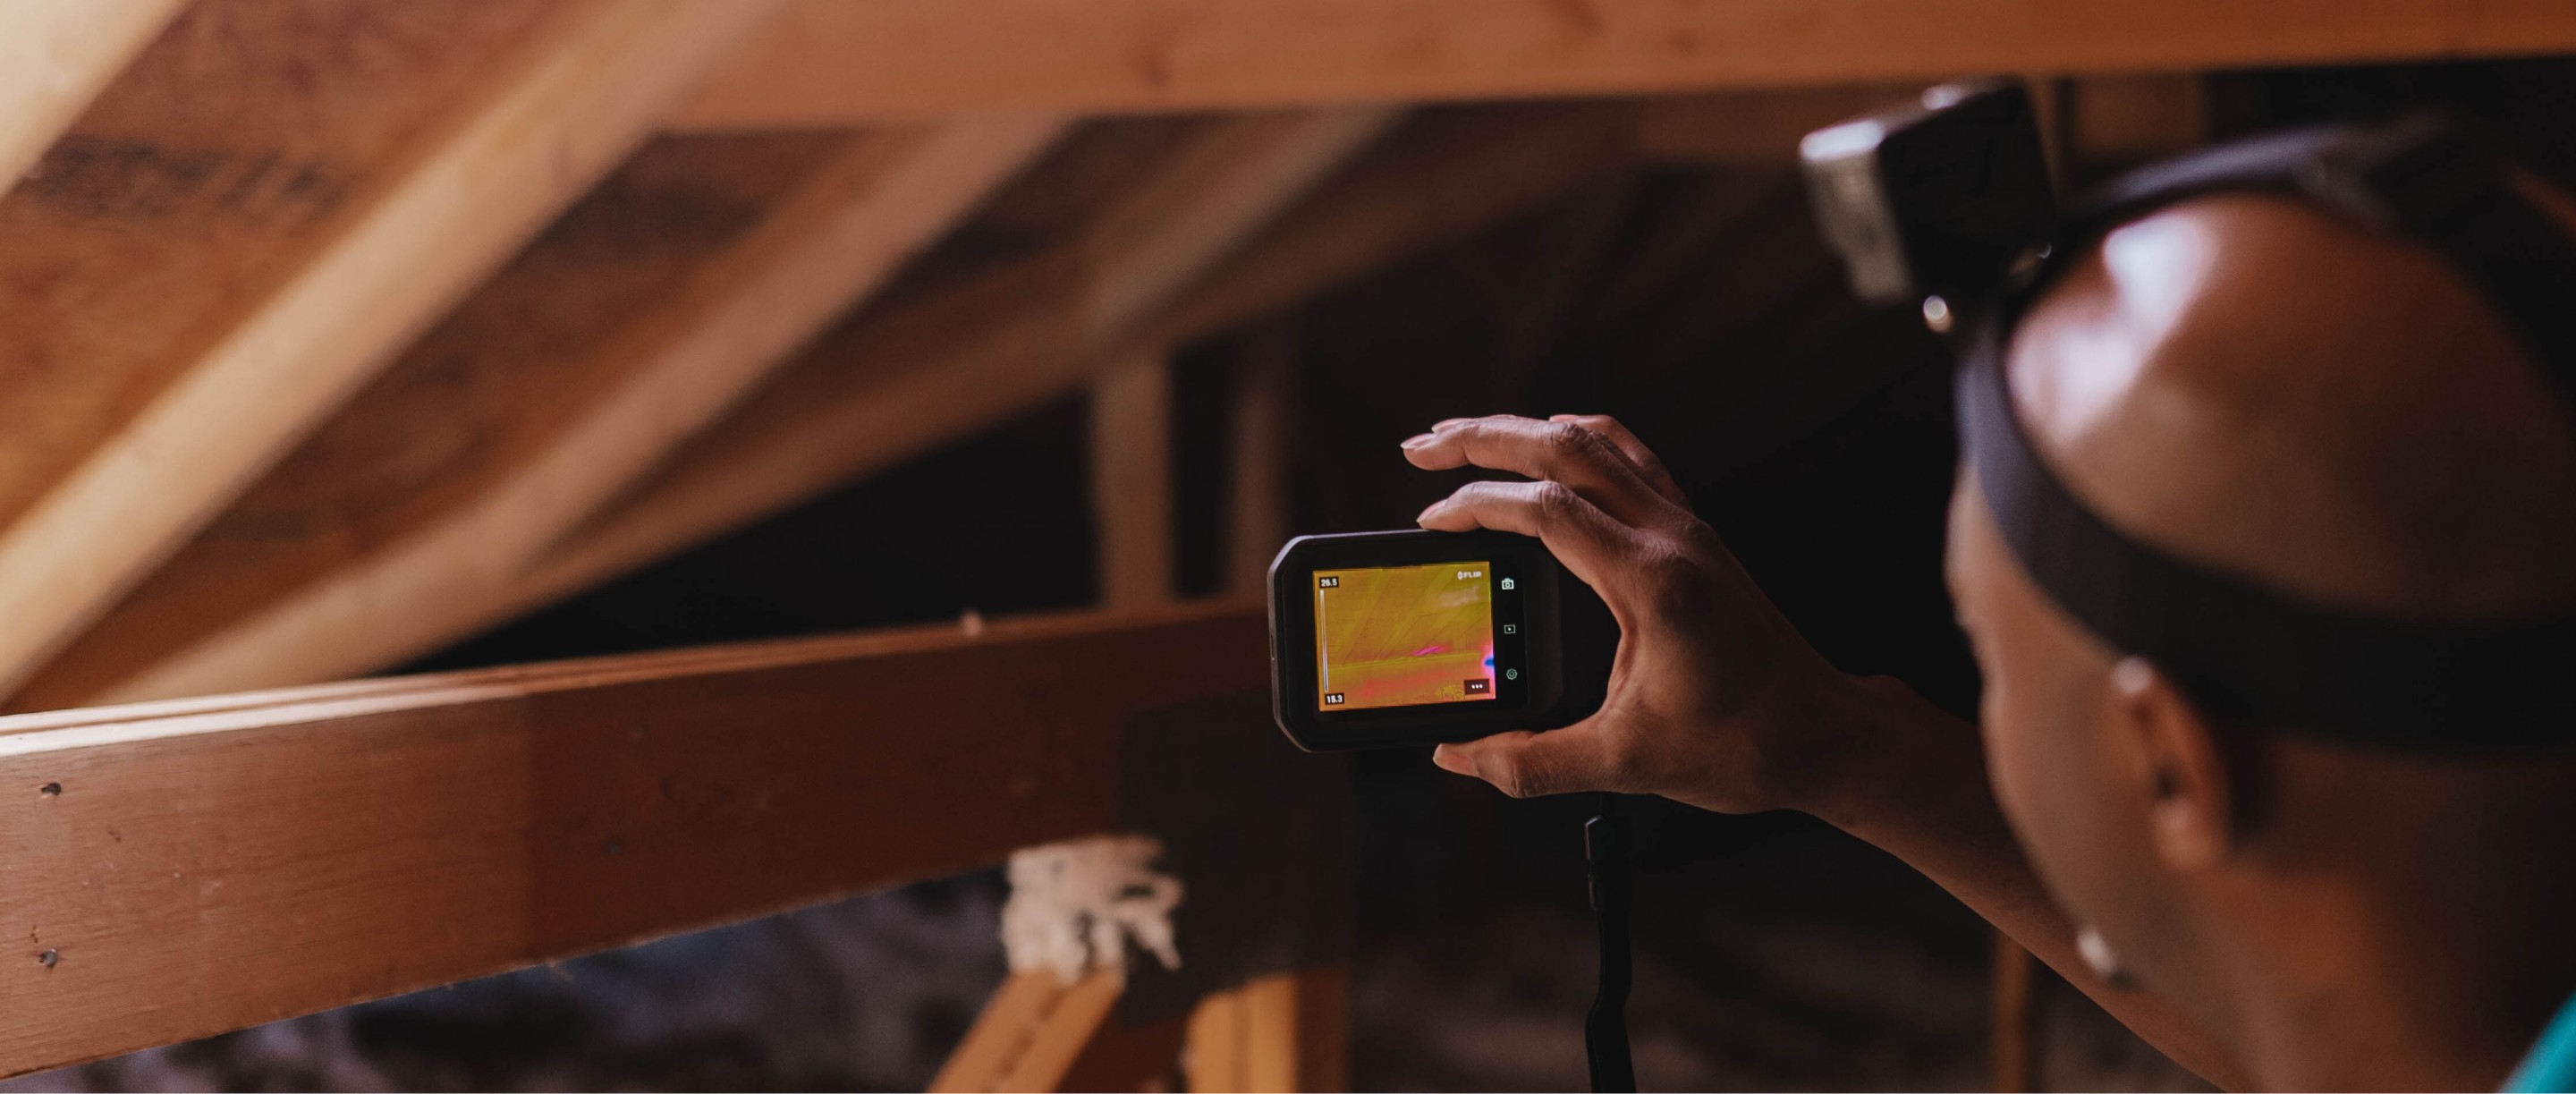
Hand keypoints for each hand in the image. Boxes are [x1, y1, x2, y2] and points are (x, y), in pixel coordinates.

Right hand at [1402, 414, 1859, 813]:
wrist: (1825, 736)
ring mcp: (1689, 530)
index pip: (1549, 508)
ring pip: (1601, 443)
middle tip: (1421, 448)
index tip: (1432, 520)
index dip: (1478, 503)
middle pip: (1570, 447)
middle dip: (1486, 438)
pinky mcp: (1696, 539)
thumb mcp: (1626, 763)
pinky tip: (1549, 457)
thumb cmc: (1745, 745)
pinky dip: (1578, 444)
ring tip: (1469, 439)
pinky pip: (1631, 462)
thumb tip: (1458, 758)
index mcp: (1652, 580)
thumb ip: (1531, 763)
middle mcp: (1673, 538)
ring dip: (1530, 430)